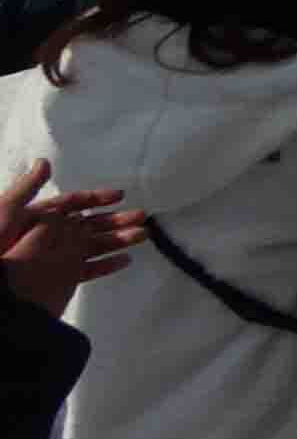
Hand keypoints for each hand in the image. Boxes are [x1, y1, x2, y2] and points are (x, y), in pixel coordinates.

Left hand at [0, 167, 139, 315]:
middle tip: (141, 216)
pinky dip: (106, 266)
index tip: (120, 195)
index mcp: (40, 217)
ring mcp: (57, 256)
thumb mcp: (7, 208)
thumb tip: (45, 161)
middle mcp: (52, 235)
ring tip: (142, 235)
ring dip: (118, 240)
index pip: (74, 203)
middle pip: (90, 225)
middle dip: (116, 220)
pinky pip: (86, 270)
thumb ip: (27, 187)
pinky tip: (124, 261)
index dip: (97, 198)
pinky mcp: (59, 278)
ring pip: (93, 245)